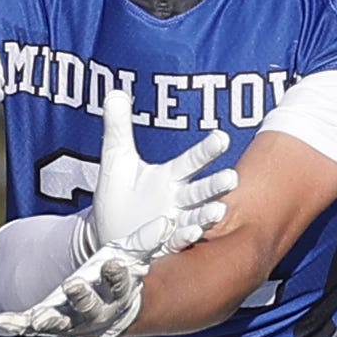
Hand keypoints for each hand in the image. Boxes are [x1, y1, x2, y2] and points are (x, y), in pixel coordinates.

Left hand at [0, 243, 150, 336]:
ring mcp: (72, 321)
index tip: (113, 265)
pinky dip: (16, 323)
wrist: (108, 314)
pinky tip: (1, 320)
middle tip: (72, 285)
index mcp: (118, 295)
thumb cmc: (118, 280)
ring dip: (49, 319)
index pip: (121, 285)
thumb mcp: (131, 256)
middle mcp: (96, 312)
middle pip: (91, 307)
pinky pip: (31, 326)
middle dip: (82, 297)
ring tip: (37, 317)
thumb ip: (147, 241)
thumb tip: (170, 222)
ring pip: (62, 322)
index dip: (117, 277)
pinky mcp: (50, 323)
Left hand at [88, 80, 234, 264]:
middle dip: (217, 185)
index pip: (192, 161)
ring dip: (208, 215)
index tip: (221, 138)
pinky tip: (193, 233)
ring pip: (196, 217)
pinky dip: (186, 237)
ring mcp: (174, 223)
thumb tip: (115, 93)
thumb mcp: (115, 159)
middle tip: (232, 178)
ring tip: (218, 211)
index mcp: (171, 177)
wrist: (104, 230)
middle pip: (201, 190)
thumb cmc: (118, 194)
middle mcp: (178, 200)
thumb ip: (118, 128)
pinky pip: (178, 241)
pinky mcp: (164, 244)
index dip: (206, 151)